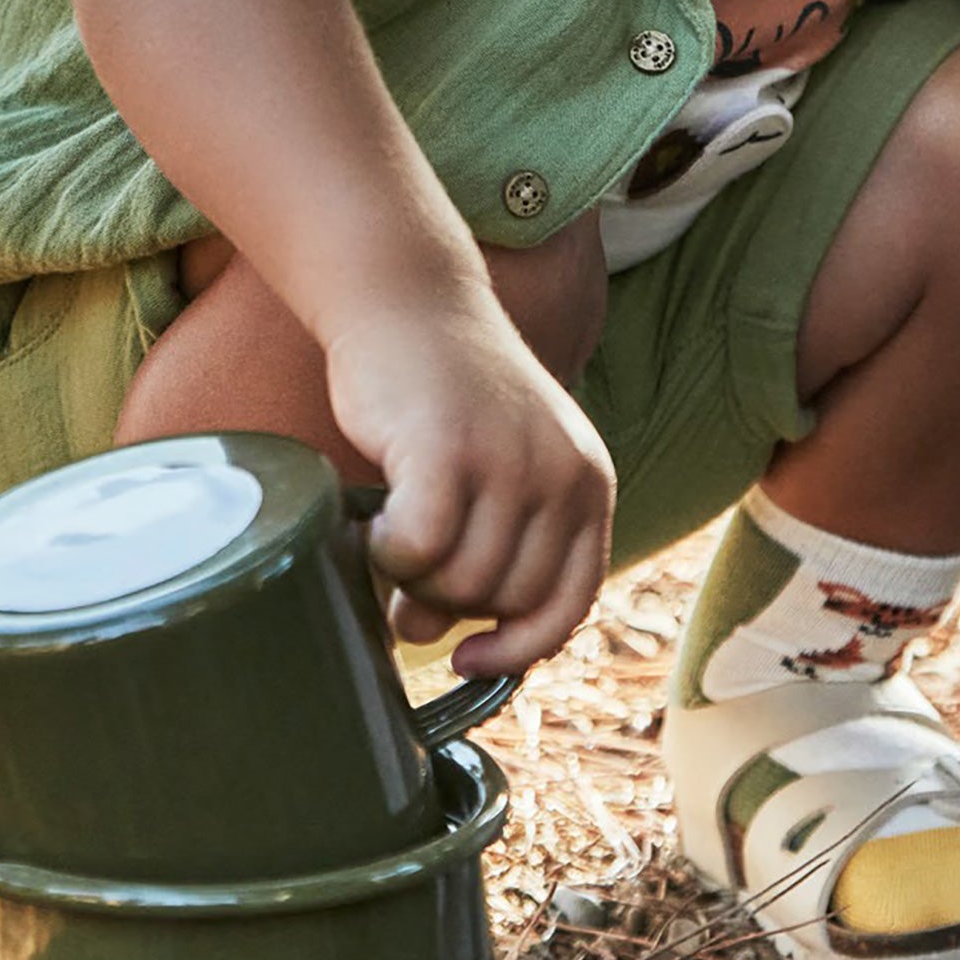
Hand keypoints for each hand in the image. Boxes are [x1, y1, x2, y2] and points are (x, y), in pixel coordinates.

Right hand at [324, 294, 615, 676]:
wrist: (409, 302)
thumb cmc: (442, 396)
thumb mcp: (502, 467)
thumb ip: (494, 547)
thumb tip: (443, 641)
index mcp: (587, 481)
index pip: (570, 601)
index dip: (520, 646)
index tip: (470, 658)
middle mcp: (562, 473)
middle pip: (505, 601)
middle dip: (448, 606)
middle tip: (404, 576)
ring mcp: (509, 459)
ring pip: (461, 583)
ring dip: (412, 582)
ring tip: (389, 540)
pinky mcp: (449, 449)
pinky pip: (418, 550)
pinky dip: (388, 555)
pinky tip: (372, 526)